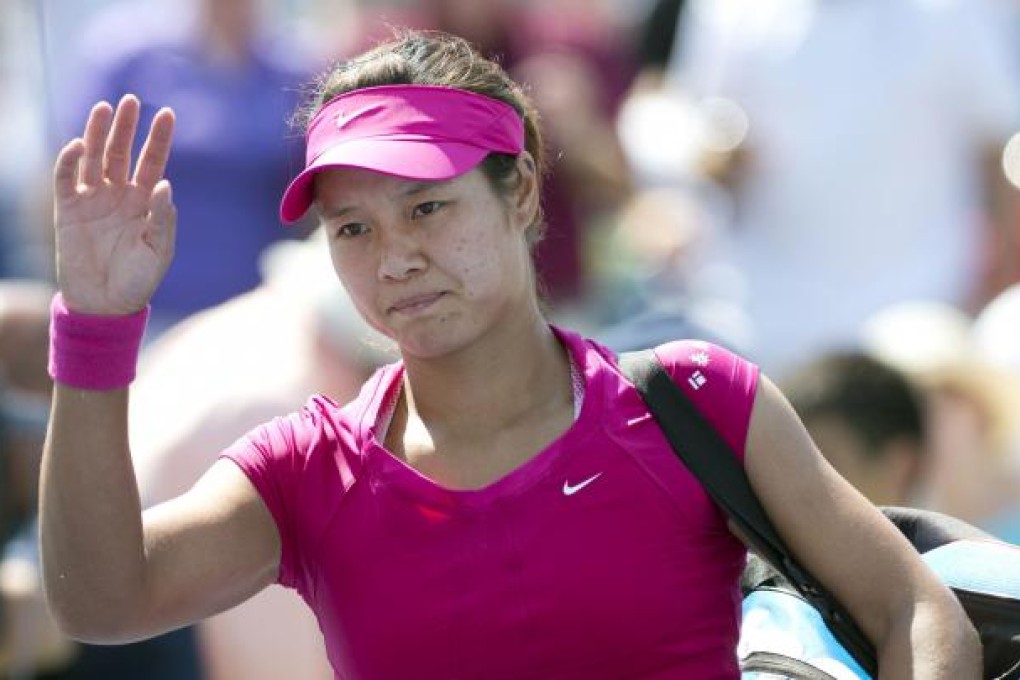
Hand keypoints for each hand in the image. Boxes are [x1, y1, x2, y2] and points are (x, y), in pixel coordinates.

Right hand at [52, 95, 175, 314]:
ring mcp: (91, 200)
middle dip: (125, 126)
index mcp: (144, 201)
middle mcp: (118, 194)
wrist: (105, 305)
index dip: (158, 138)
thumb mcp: (159, 251)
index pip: (152, 162)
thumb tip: (164, 184)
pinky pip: (65, 179)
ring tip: (103, 108)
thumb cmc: (138, 280)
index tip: (167, 113)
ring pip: (93, 158)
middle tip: (129, 100)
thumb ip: (162, 219)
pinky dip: (69, 160)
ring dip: (96, 133)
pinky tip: (77, 145)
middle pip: (120, 151)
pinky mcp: (67, 210)